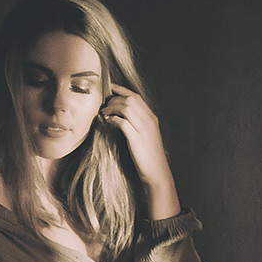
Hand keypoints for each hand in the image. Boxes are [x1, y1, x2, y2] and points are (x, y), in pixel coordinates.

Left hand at [101, 84, 180, 218]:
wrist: (157, 173)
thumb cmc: (149, 157)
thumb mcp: (147, 136)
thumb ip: (138, 124)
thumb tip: (122, 116)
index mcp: (152, 118)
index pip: (136, 97)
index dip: (122, 90)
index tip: (111, 88)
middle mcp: (149, 121)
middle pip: (130, 99)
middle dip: (114, 99)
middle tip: (105, 105)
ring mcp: (143, 129)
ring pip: (126, 108)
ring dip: (112, 108)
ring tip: (104, 113)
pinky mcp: (136, 139)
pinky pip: (122, 122)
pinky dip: (113, 119)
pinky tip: (107, 122)